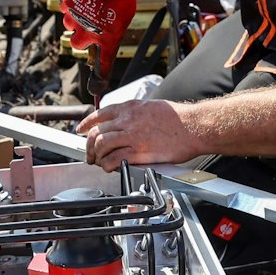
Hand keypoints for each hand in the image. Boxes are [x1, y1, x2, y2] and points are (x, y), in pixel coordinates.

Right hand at [60, 0, 137, 74]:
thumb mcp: (126, 13)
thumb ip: (114, 30)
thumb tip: (106, 38)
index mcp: (107, 35)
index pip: (102, 65)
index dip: (99, 81)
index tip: (96, 92)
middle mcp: (89, 30)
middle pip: (77, 44)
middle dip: (81, 36)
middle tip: (90, 21)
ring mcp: (75, 17)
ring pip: (70, 25)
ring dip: (77, 18)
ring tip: (90, 1)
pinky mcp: (65, 3)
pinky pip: (65, 9)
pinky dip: (72, 4)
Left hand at [77, 99, 202, 169]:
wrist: (194, 126)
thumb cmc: (179, 118)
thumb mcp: (152, 107)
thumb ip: (136, 114)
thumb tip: (128, 121)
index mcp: (130, 108)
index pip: (100, 114)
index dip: (87, 123)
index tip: (81, 129)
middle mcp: (127, 120)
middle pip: (96, 132)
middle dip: (88, 145)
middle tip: (89, 153)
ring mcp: (132, 136)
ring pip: (101, 145)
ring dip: (96, 156)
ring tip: (99, 162)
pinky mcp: (139, 152)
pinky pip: (114, 159)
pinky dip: (107, 164)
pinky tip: (109, 167)